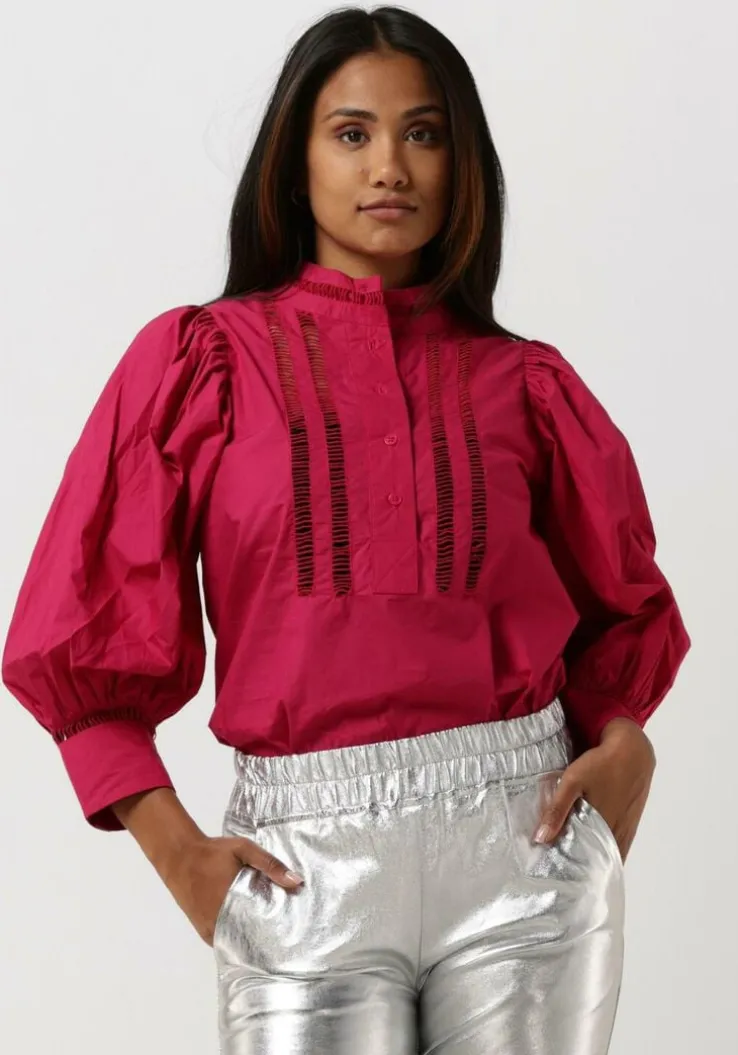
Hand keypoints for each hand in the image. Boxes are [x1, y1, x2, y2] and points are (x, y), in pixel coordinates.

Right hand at [156, 833, 303, 945]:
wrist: (180, 856)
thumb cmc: (213, 852)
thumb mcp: (244, 849)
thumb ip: (269, 864)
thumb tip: (297, 882)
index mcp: (234, 902)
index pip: (262, 927)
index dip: (278, 930)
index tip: (295, 932)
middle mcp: (221, 921)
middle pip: (250, 938)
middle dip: (268, 937)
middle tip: (289, 936)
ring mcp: (210, 928)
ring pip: (237, 942)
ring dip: (252, 940)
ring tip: (274, 937)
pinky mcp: (203, 929)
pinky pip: (224, 941)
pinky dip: (237, 940)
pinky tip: (251, 935)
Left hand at [533, 718, 655, 863]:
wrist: (633, 751)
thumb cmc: (601, 765)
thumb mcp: (573, 781)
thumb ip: (557, 809)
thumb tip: (540, 839)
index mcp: (602, 828)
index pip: (586, 865)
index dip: (571, 876)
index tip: (553, 882)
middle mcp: (617, 835)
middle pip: (596, 863)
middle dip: (578, 871)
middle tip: (557, 877)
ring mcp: (626, 830)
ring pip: (608, 856)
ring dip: (592, 863)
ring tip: (569, 868)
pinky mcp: (630, 824)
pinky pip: (617, 847)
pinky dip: (604, 853)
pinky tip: (589, 853)